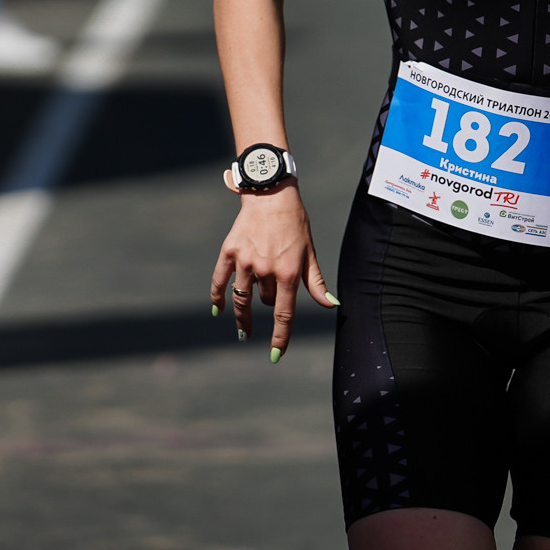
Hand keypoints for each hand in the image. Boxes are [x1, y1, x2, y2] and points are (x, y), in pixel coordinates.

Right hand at [209, 181, 336, 360]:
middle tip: (274, 288)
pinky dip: (218, 298)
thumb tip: (331, 305)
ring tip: (244, 332)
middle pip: (266, 302)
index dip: (280, 337)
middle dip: (271, 301)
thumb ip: (316, 282)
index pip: (284, 314)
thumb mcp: (309, 251)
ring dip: (243, 316)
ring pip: (243, 299)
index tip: (276, 355)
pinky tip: (219, 311)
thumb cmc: (295, 223)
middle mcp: (265, 270)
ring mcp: (245, 262)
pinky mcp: (229, 252)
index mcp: (288, 272)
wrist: (271, 194)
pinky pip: (220, 282)